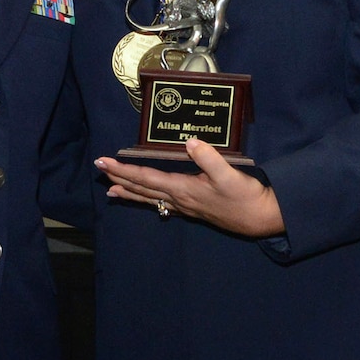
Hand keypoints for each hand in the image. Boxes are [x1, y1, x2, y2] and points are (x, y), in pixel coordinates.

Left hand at [95, 138, 285, 237]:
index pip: (145, 178)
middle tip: (99, 169)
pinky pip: (162, 203)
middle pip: (142, 188)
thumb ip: (209, 157)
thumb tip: (190, 141)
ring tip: (111, 190)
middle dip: (119, 178)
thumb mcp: (229, 174)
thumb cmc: (245, 196)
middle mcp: (179, 199)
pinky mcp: (193, 209)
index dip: (123, 169)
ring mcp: (185, 206)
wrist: (260, 218)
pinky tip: (146, 201)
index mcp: (182, 189)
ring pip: (150, 198)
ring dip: (129, 192)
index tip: (104, 161)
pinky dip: (148, 199)